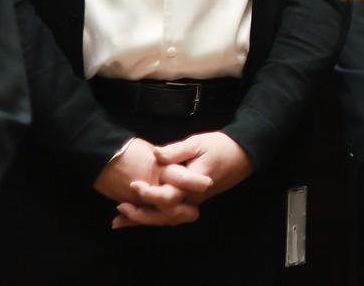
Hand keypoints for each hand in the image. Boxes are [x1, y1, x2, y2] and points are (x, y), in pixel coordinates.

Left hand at [112, 131, 253, 226]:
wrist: (243, 154)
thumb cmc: (221, 146)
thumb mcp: (198, 142)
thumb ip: (176, 150)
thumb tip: (155, 154)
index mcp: (193, 184)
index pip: (168, 197)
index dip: (149, 193)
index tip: (133, 184)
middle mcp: (193, 198)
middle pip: (164, 216)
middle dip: (140, 215)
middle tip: (120, 207)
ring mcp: (193, 202)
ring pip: (167, 219)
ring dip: (143, 220)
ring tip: (120, 219)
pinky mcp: (192, 201)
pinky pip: (171, 214)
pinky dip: (153, 217)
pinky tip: (136, 219)